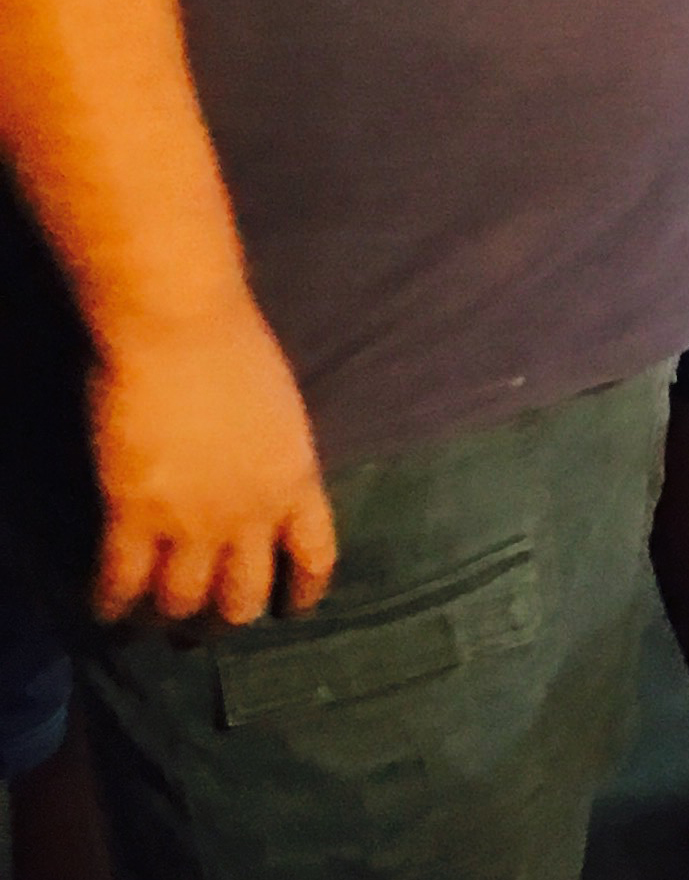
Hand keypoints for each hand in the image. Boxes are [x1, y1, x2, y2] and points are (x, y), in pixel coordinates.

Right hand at [90, 297, 336, 624]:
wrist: (182, 327)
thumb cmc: (235, 350)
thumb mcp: (281, 415)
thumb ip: (275, 462)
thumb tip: (263, 490)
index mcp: (297, 481)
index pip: (315, 558)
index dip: (302, 593)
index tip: (290, 611)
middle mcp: (252, 513)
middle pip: (243, 598)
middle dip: (223, 622)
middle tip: (202, 628)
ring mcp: (192, 520)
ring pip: (181, 604)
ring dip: (165, 621)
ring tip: (152, 626)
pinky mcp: (133, 515)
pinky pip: (121, 584)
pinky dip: (111, 606)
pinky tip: (106, 611)